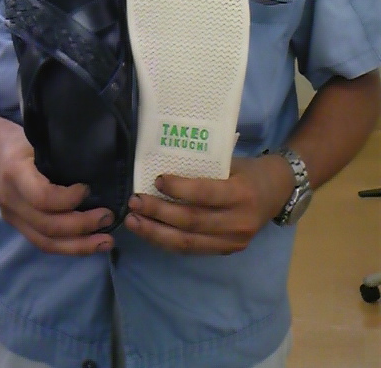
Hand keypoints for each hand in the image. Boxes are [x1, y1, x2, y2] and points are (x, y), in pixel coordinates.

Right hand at [0, 120, 114, 254]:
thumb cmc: (24, 142)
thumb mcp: (39, 140)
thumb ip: (59, 156)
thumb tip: (98, 171)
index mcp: (16, 173)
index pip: (42, 197)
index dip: (68, 199)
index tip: (88, 189)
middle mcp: (11, 200)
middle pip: (47, 225)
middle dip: (81, 226)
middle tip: (108, 217)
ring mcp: (12, 217)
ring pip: (45, 242)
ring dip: (79, 245)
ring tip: (106, 242)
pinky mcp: (18, 227)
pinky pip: (44, 243)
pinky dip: (69, 247)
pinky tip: (90, 244)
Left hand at [124, 155, 293, 254]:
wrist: (278, 191)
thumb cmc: (249, 171)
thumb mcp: (231, 162)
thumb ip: (203, 169)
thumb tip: (162, 171)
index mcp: (242, 193)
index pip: (205, 194)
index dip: (178, 189)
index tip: (156, 180)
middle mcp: (239, 221)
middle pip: (191, 222)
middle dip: (158, 213)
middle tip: (133, 203)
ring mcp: (234, 241)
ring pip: (188, 242)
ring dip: (156, 233)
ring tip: (133, 222)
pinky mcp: (228, 251)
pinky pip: (193, 249)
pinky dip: (168, 242)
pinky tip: (150, 231)